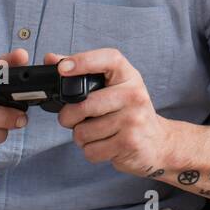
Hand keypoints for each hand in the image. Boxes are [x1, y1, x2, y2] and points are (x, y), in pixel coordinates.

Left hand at [47, 48, 177, 177]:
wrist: (158, 142)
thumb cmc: (128, 111)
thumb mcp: (112, 87)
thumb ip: (82, 72)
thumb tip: (51, 58)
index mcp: (128, 76)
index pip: (109, 59)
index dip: (84, 61)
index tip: (63, 68)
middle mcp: (134, 94)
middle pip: (84, 105)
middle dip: (68, 117)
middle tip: (73, 119)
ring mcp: (134, 119)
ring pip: (84, 131)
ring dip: (81, 137)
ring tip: (95, 133)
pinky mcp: (130, 143)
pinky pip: (92, 150)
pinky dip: (91, 151)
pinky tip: (103, 145)